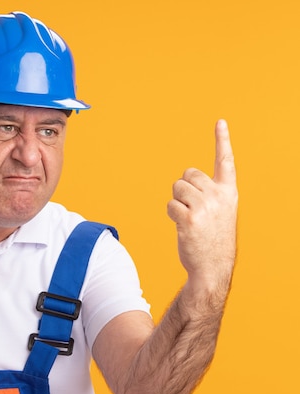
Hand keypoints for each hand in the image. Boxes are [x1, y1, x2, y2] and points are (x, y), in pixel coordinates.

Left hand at [167, 119, 237, 289]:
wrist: (213, 267)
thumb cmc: (213, 239)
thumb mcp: (220, 213)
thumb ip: (209, 194)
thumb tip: (184, 181)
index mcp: (229, 192)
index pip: (225, 161)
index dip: (222, 140)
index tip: (220, 122)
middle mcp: (219, 196)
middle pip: (188, 174)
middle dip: (184, 188)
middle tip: (193, 209)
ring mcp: (205, 207)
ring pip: (177, 188)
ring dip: (177, 201)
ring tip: (189, 218)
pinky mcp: (190, 218)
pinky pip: (170, 205)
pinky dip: (171, 214)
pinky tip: (183, 227)